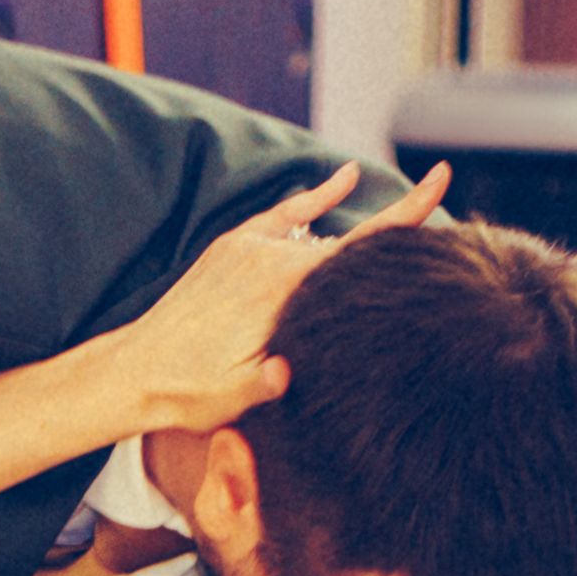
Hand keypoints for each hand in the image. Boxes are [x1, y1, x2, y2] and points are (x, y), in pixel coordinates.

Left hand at [88, 161, 450, 435]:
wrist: (135, 371)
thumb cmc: (190, 392)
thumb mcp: (235, 397)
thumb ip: (268, 383)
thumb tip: (286, 373)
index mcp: (283, 291)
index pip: (360, 249)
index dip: (406, 214)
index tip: (441, 180)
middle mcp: (270, 257)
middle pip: (350, 243)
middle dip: (393, 241)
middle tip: (434, 229)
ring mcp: (251, 247)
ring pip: (321, 232)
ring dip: (360, 232)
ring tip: (408, 214)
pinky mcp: (235, 246)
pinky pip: (286, 213)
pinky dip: (317, 196)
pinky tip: (346, 178)